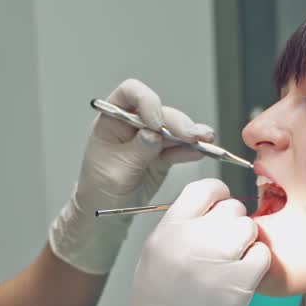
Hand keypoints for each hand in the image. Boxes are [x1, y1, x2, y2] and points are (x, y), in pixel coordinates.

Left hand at [49, 79, 213, 274]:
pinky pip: (179, 149)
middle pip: (160, 112)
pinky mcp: (163, 155)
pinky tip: (201, 152)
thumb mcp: (114, 172)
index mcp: (112, 120)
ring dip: (191, 134)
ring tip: (206, 140)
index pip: (129, 94)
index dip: (146, 101)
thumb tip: (154, 135)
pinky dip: (191, 150)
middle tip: (191, 135)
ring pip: (174, 129)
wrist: (106, 211)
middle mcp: (133, 124)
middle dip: (177, 122)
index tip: (156, 122)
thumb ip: (136, 151)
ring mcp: (150, 138)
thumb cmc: (99, 188)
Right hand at [93, 179, 270, 305]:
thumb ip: (183, 225)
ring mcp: (218, 260)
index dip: (218, 195)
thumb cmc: (158, 299)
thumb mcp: (157, 251)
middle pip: (232, 208)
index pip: (205, 188)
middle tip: (224, 246)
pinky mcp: (241, 283)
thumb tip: (215, 207)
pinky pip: (263, 254)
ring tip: (232, 261)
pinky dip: (257, 263)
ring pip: (250, 227)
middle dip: (232, 224)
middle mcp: (193, 239)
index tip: (219, 208)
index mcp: (169, 228)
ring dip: (246, 242)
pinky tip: (242, 276)